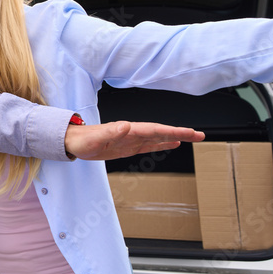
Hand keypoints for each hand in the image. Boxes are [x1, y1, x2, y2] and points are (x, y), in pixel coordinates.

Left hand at [65, 121, 204, 160]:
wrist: (72, 141)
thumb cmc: (81, 140)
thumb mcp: (94, 139)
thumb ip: (110, 132)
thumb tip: (126, 126)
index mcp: (127, 130)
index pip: (154, 130)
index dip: (172, 131)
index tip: (188, 132)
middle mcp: (132, 133)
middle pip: (161, 132)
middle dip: (181, 133)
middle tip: (200, 135)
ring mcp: (131, 140)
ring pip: (158, 138)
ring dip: (175, 137)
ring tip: (193, 138)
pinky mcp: (127, 147)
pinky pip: (149, 145)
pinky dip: (162, 144)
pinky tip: (172, 144)